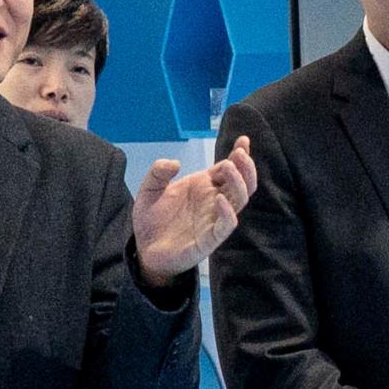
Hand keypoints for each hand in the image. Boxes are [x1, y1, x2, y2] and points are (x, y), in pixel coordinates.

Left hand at [129, 135, 257, 281]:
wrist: (143, 248)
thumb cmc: (152, 219)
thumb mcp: (149, 189)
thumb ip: (158, 172)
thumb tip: (175, 163)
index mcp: (204, 186)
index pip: (229, 168)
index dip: (239, 154)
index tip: (243, 140)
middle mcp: (214, 201)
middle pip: (242, 183)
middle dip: (246, 167)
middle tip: (240, 154)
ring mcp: (214, 219)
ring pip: (239, 201)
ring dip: (239, 184)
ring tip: (229, 168)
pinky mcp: (209, 239)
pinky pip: (225, 225)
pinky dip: (227, 212)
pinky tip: (219, 200)